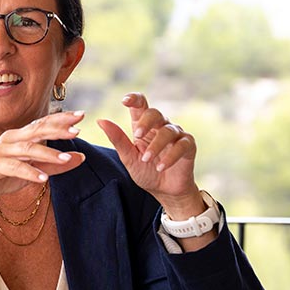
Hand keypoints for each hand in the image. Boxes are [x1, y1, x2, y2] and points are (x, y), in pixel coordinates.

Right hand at [0, 111, 87, 207]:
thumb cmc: (4, 174)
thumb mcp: (35, 169)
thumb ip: (56, 164)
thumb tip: (81, 158)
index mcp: (21, 136)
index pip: (44, 123)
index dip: (62, 119)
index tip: (81, 115)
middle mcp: (12, 138)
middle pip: (37, 130)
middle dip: (57, 129)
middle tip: (76, 130)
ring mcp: (2, 151)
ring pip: (28, 149)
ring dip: (48, 154)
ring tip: (65, 159)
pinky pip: (15, 167)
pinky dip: (29, 172)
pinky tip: (43, 178)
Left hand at [97, 93, 201, 212]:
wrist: (163, 191)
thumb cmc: (145, 171)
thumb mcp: (128, 157)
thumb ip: (117, 139)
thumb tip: (100, 121)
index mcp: (143, 126)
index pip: (141, 105)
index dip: (134, 99)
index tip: (125, 101)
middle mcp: (160, 126)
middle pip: (155, 113)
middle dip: (146, 122)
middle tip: (137, 135)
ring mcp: (176, 135)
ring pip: (168, 131)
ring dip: (156, 145)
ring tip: (146, 160)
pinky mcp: (188, 146)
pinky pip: (182, 145)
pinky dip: (171, 156)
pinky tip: (161, 167)